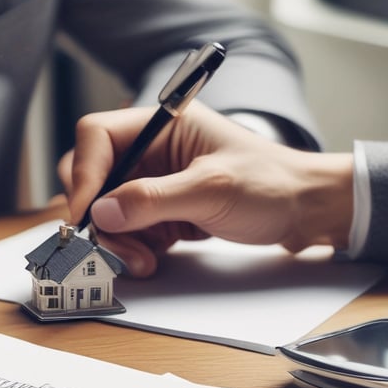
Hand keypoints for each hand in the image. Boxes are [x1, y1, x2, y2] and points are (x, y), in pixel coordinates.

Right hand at [59, 101, 353, 276]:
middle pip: (92, 177)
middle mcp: (148, 153)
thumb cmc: (271, 183)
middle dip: (97, 215)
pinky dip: (129, 250)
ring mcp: (150, 185)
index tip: (86, 212)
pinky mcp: (155, 213)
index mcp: (159, 127)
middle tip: (112, 243)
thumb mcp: (212, 188)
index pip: (97, 136)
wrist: (303, 212)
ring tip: (142, 260)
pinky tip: (150, 260)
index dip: (83, 172)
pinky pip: (123, 232)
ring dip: (114, 241)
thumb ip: (154, 198)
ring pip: (104, 212)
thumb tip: (103, 212)